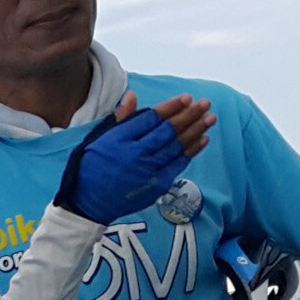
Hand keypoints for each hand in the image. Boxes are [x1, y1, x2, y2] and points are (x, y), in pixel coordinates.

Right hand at [54, 94, 211, 224]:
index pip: (152, 119)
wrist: (89, 203)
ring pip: (177, 146)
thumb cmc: (93, 167)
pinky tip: (203, 138)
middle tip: (206, 104)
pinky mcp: (156, 185)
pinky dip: (192, 151)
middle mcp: (135, 155)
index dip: (172, 107)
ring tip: (210, 118)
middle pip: (168, 131)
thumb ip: (121, 119)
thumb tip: (133, 96)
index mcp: (120, 140)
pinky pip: (178, 164)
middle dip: (190, 115)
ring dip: (196, 131)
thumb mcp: (100, 139)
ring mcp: (148, 171)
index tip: (187, 98)